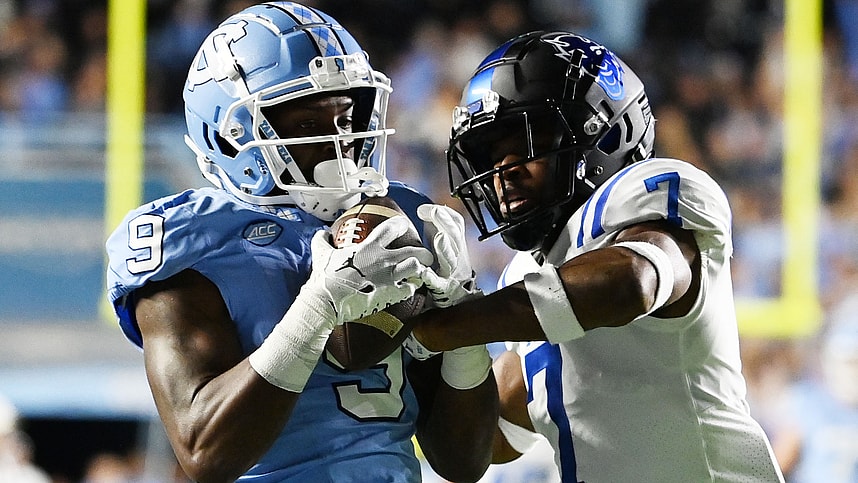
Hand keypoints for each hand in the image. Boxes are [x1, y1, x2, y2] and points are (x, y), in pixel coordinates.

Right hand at [309, 215, 432, 322]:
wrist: (327, 302)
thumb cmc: (324, 278)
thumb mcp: (321, 254)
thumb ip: (322, 240)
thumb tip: (322, 233)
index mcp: (369, 248)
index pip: (392, 228)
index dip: (401, 224)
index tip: (404, 226)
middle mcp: (383, 260)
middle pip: (414, 250)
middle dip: (423, 252)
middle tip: (424, 255)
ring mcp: (389, 278)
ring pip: (417, 267)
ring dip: (421, 269)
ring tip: (420, 272)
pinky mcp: (391, 295)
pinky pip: (410, 289)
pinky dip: (411, 288)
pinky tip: (409, 288)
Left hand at [416, 204, 481, 307]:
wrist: (456, 298)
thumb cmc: (444, 267)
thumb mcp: (441, 244)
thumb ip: (434, 227)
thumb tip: (423, 209)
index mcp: (456, 244)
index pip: (456, 224)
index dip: (445, 214)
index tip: (427, 209)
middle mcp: (457, 256)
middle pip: (455, 237)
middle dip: (446, 223)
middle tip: (435, 212)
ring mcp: (451, 272)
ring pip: (451, 259)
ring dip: (445, 248)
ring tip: (440, 237)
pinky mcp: (443, 289)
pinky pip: (438, 282)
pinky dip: (432, 277)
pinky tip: (424, 272)